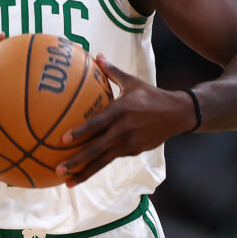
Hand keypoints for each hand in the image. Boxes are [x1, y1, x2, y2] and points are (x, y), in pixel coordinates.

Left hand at [55, 54, 195, 186]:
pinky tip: (84, 173)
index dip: (81, 132)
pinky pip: (112, 158)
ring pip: (103, 161)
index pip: (97, 123)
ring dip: (85, 172)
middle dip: (76, 161)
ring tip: (68, 182)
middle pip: (97, 149)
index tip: (63, 140)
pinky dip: (98, 166)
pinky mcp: (134, 151)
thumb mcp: (132, 82)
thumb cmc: (151, 95)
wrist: (178, 114)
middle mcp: (124, 130)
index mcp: (121, 111)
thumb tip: (97, 55)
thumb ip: (112, 71)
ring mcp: (129, 144)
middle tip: (58, 169)